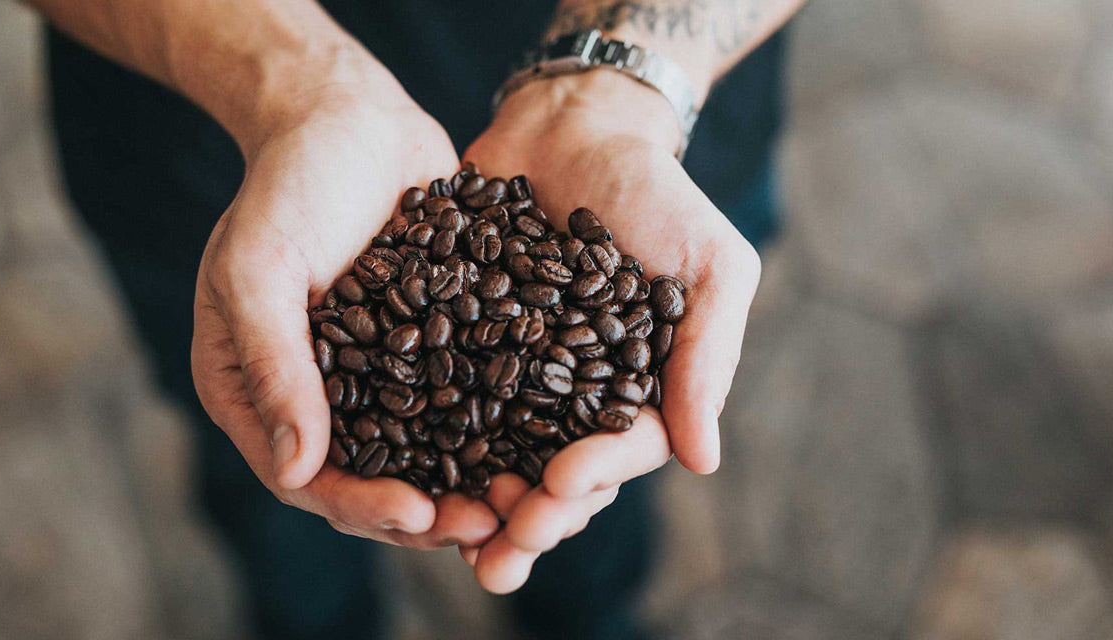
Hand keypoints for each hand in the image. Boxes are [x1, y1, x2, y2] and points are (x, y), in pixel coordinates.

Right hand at [191, 88, 498, 548]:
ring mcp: (379, 376)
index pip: (309, 476)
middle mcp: (318, 398)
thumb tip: (297, 469)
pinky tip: (549, 442)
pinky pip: (465, 400)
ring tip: (530, 503)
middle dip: (432, 511)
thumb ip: (275, 364)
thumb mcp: (259, 270)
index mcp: (258, 393)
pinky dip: (501, 427)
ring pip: (427, 452)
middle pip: (375, 480)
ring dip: (475, 483)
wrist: (347, 118)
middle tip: (494, 530)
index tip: (421, 515)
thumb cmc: (285, 185)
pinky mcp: (432, 347)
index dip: (363, 504)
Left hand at [458, 70, 762, 590]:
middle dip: (530, 519)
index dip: (593, 477)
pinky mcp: (463, 344)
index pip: (621, 451)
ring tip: (452, 540)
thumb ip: (708, 356)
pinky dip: (425, 437)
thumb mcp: (711, 264)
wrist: (574, 126)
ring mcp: (516, 373)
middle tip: (499, 553)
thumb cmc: (658, 192)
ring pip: (498, 454)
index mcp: (638, 389)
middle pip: (555, 474)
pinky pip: (444, 398)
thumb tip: (704, 461)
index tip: (561, 486)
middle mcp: (575, 394)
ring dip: (476, 504)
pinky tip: (401, 469)